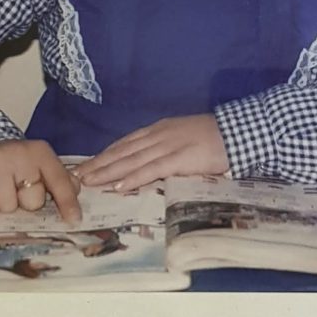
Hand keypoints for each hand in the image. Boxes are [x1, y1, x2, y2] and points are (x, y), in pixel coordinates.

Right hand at [0, 139, 81, 221]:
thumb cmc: (18, 161)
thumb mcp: (41, 163)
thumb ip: (61, 180)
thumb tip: (75, 197)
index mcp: (41, 153)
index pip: (59, 181)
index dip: (67, 203)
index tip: (74, 220)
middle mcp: (20, 155)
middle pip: (32, 202)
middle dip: (26, 202)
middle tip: (18, 188)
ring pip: (7, 207)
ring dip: (4, 203)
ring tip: (0, 187)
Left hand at [76, 114, 230, 193]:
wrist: (240, 131)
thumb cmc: (216, 138)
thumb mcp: (185, 138)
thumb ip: (166, 148)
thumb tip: (149, 163)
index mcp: (159, 130)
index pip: (125, 144)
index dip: (104, 155)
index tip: (86, 165)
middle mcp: (159, 136)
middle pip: (122, 152)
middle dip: (98, 164)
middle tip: (76, 176)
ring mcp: (169, 146)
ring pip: (131, 161)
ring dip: (107, 172)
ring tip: (88, 182)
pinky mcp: (181, 158)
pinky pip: (152, 170)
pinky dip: (133, 178)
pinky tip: (118, 186)